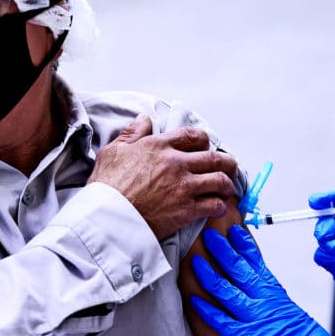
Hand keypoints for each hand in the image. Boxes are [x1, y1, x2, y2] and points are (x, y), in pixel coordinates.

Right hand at [87, 114, 237, 238]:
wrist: (106, 216)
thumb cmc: (106, 185)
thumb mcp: (113, 151)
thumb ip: (132, 133)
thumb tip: (144, 119)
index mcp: (159, 146)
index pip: (192, 136)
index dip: (204, 140)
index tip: (206, 146)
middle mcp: (176, 163)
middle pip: (214, 157)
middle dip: (226, 162)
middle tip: (229, 167)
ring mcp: (184, 186)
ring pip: (220, 180)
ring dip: (227, 184)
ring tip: (228, 189)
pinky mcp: (186, 210)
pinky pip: (214, 204)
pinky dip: (220, 206)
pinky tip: (218, 207)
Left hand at [191, 226, 334, 335]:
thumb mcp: (291, 312)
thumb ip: (272, 300)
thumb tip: (261, 289)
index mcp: (275, 293)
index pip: (256, 262)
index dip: (243, 244)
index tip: (233, 230)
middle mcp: (264, 301)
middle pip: (239, 269)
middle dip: (222, 250)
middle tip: (209, 236)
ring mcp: (255, 318)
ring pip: (226, 290)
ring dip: (209, 275)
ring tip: (196, 262)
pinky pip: (222, 322)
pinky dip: (207, 311)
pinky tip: (195, 301)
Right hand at [309, 187, 334, 326]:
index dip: (330, 199)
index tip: (316, 201)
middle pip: (331, 219)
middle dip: (324, 221)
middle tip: (329, 232)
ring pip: (324, 236)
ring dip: (323, 237)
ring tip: (334, 247)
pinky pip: (322, 257)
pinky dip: (322, 254)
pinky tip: (333, 257)